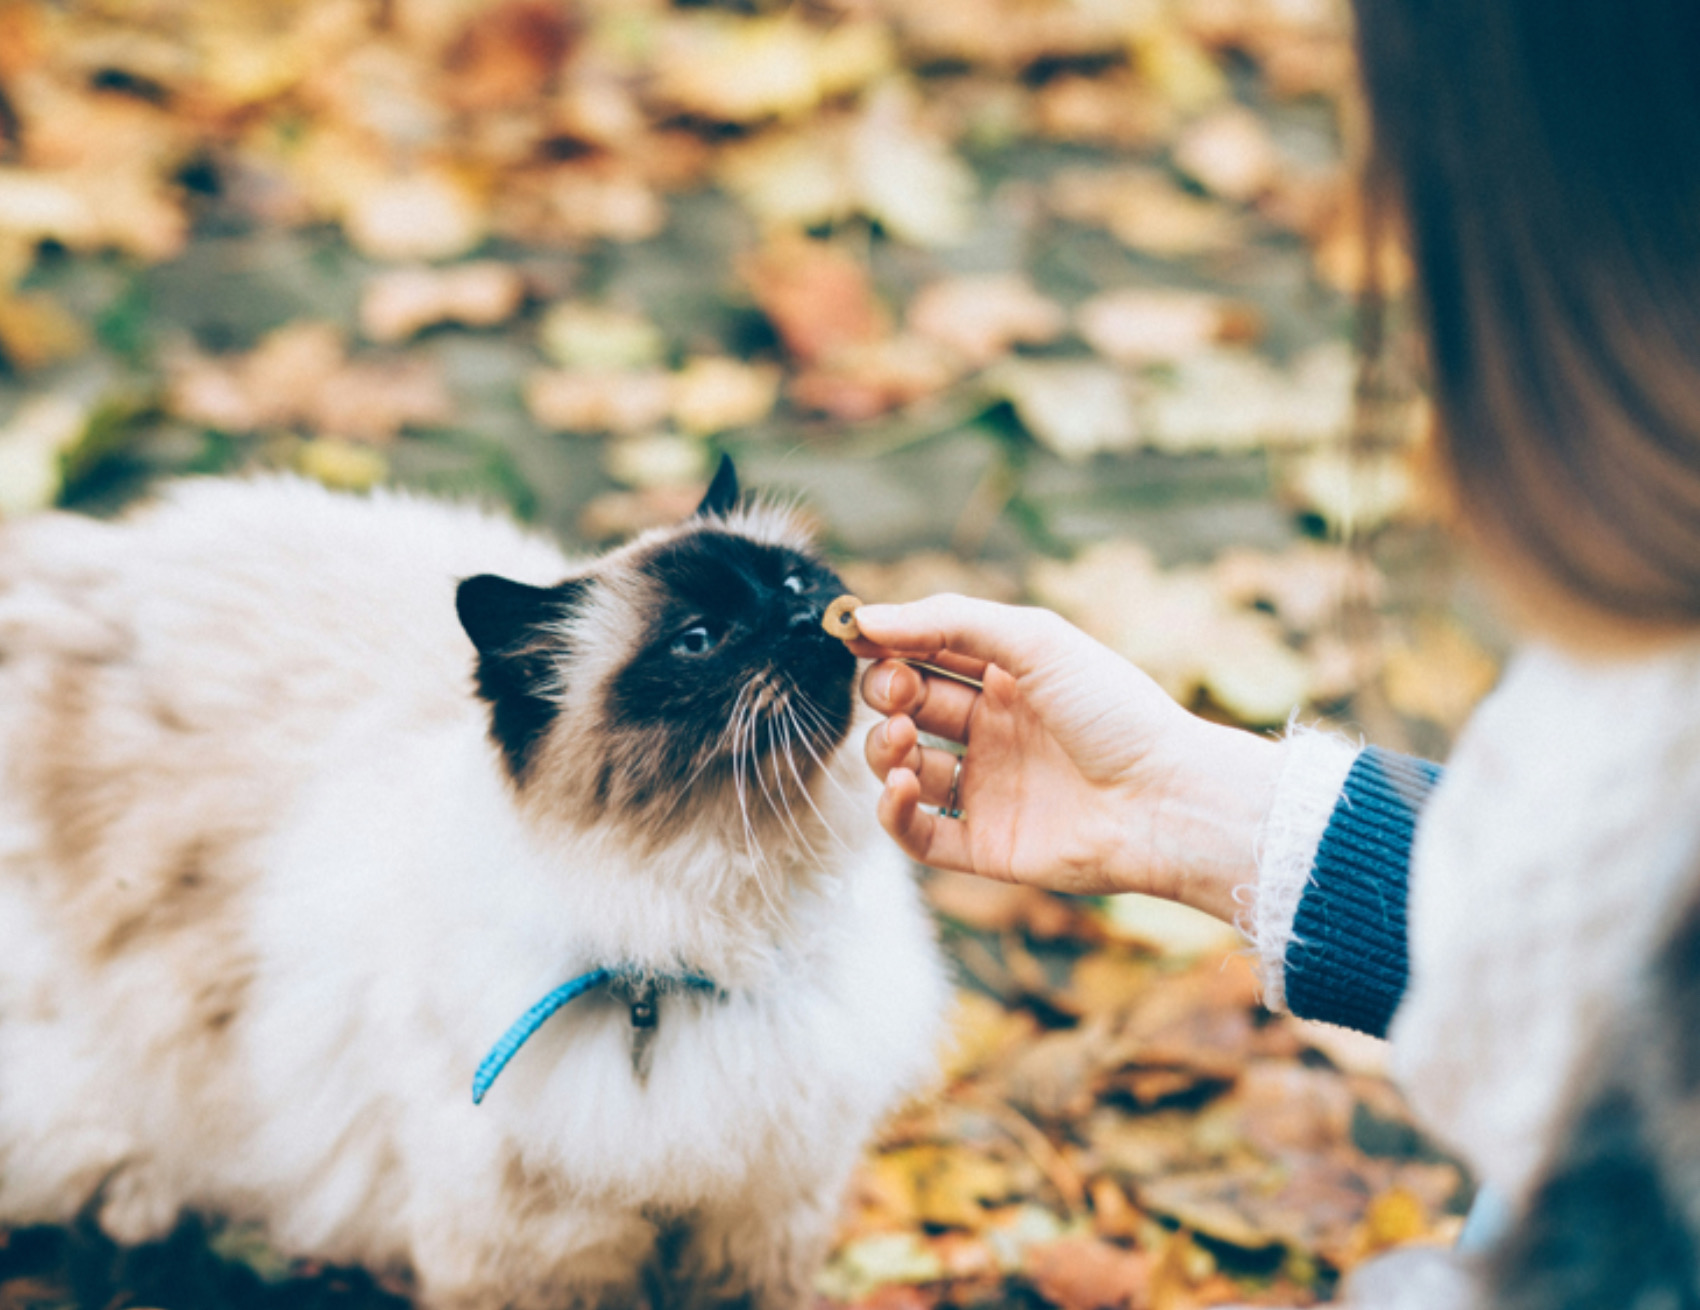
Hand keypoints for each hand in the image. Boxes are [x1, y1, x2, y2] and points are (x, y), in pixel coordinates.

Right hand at [853, 595, 1283, 920]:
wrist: (1165, 798)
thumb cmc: (1114, 711)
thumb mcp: (1034, 640)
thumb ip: (948, 621)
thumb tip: (866, 619)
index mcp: (1009, 678)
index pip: (928, 654)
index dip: (889, 645)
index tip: (857, 638)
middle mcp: (994, 732)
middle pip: (908, 707)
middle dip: (886, 694)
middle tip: (898, 693)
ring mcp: (988, 789)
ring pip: (903, 768)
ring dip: (884, 749)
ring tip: (904, 740)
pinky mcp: (985, 845)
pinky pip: (916, 833)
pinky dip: (893, 810)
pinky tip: (903, 785)